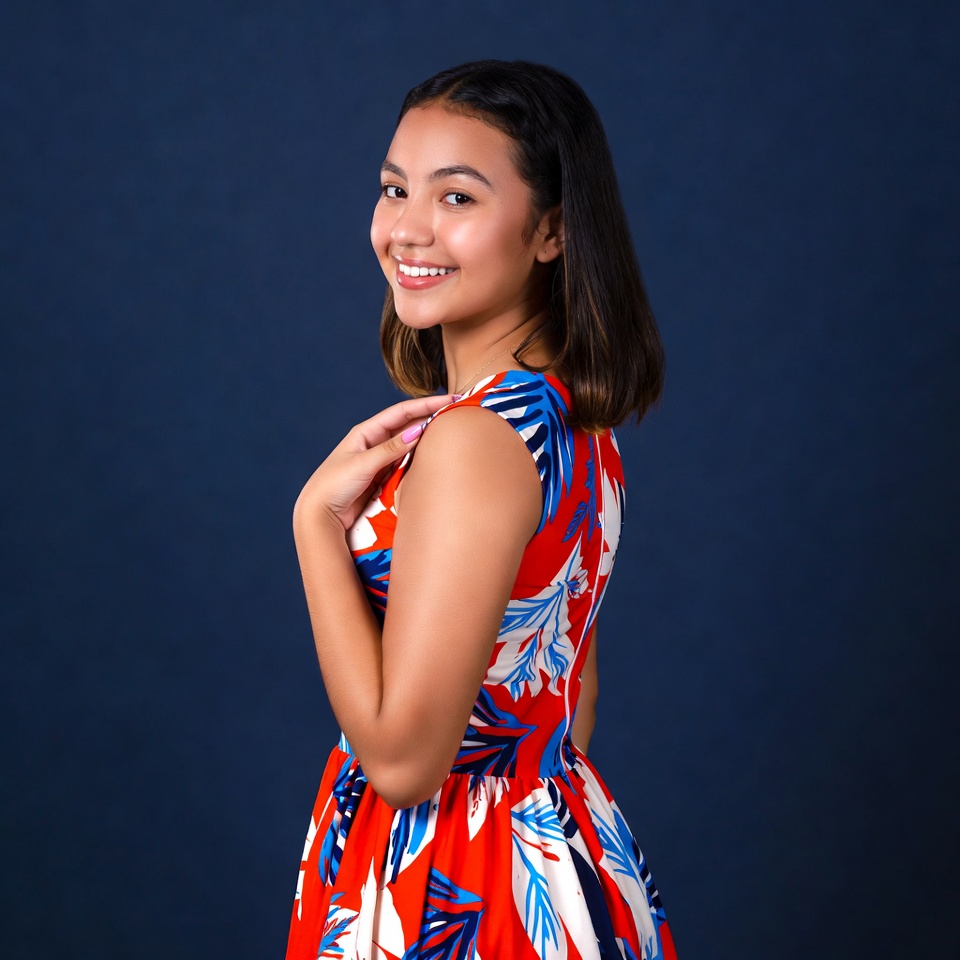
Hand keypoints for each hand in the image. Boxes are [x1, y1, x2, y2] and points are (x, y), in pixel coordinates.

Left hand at [294, 394, 455, 531]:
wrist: (320, 513)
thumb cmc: (334, 484)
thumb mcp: (363, 463)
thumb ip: (391, 448)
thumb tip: (418, 430)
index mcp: (366, 432)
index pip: (402, 412)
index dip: (426, 404)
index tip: (450, 400)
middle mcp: (374, 442)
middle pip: (408, 426)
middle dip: (431, 417)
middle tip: (457, 413)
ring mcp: (380, 460)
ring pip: (409, 445)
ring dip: (427, 438)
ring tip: (451, 431)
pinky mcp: (383, 477)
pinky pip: (406, 463)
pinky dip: (419, 458)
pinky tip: (433, 456)